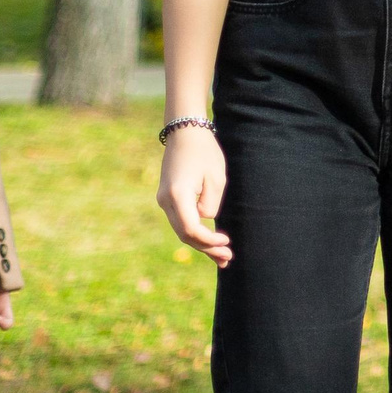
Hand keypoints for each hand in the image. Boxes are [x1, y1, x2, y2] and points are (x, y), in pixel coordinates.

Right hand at [157, 126, 232, 266]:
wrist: (185, 133)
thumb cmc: (205, 152)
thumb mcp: (217, 178)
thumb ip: (211, 203)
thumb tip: (206, 220)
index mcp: (177, 196)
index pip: (192, 229)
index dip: (209, 241)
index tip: (227, 242)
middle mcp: (165, 201)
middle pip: (185, 234)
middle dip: (206, 248)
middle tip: (227, 260)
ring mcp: (163, 200)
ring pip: (182, 230)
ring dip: (201, 244)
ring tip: (223, 257)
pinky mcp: (168, 198)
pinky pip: (181, 221)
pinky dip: (195, 232)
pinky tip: (209, 242)